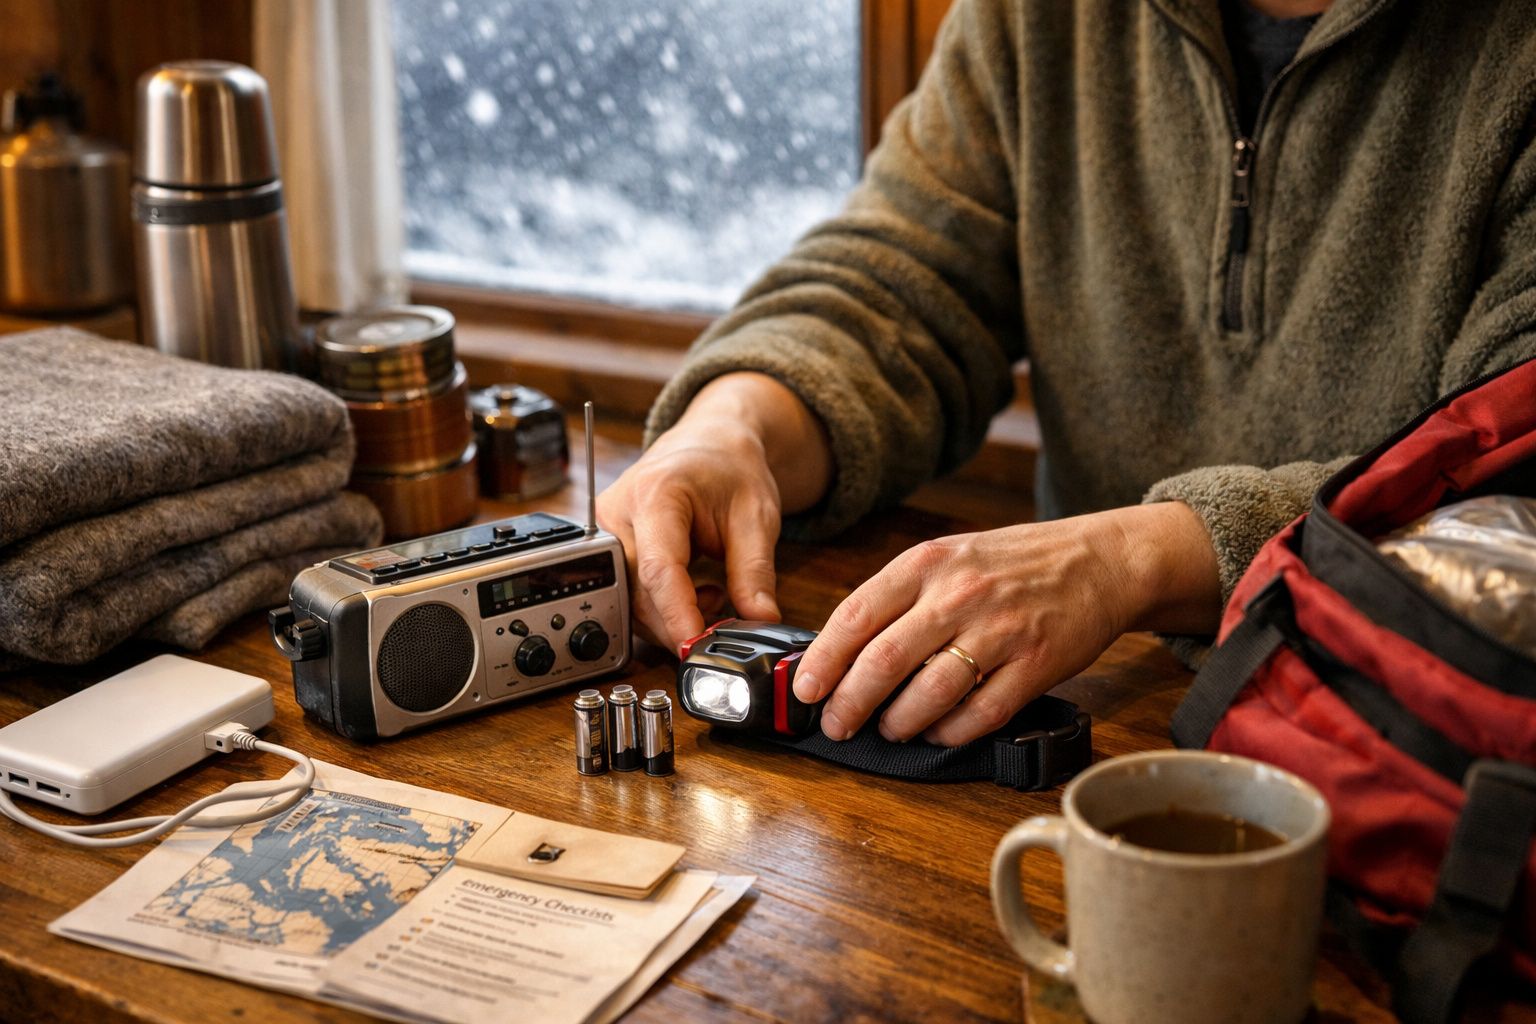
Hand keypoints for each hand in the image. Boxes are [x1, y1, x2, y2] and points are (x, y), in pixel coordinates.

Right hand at [597, 373, 831, 651]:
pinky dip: (663, 609)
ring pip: (629, 602)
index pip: (658, 569)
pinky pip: (628, 595)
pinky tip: (694, 592)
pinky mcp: (606, 549)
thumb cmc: (729, 470)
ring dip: (673, 617)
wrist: (708, 446)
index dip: (677, 614)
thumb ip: (755, 571)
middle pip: (638, 592)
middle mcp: (616, 514)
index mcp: (654, 495)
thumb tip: (759, 621)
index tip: (696, 646)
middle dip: (679, 623)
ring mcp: (603, 532)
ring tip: (717, 593)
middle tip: (724, 626)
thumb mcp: (756, 516)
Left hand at [791, 503, 1220, 745]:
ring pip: (930, 693)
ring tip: (889, 728)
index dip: (824, 660)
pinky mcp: (1037, 664)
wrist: (1098, 560)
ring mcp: (1001, 630)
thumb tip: (840, 650)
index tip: (807, 689)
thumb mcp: (948, 556)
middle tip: (837, 724)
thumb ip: (898, 596)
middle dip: (850, 704)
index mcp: (928, 562)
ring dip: (899, 722)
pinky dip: (951, 731)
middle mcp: (960, 594)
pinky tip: (938, 732)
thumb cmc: (1013, 563)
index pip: (856, 616)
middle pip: (884, 662)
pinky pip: (982, 712)